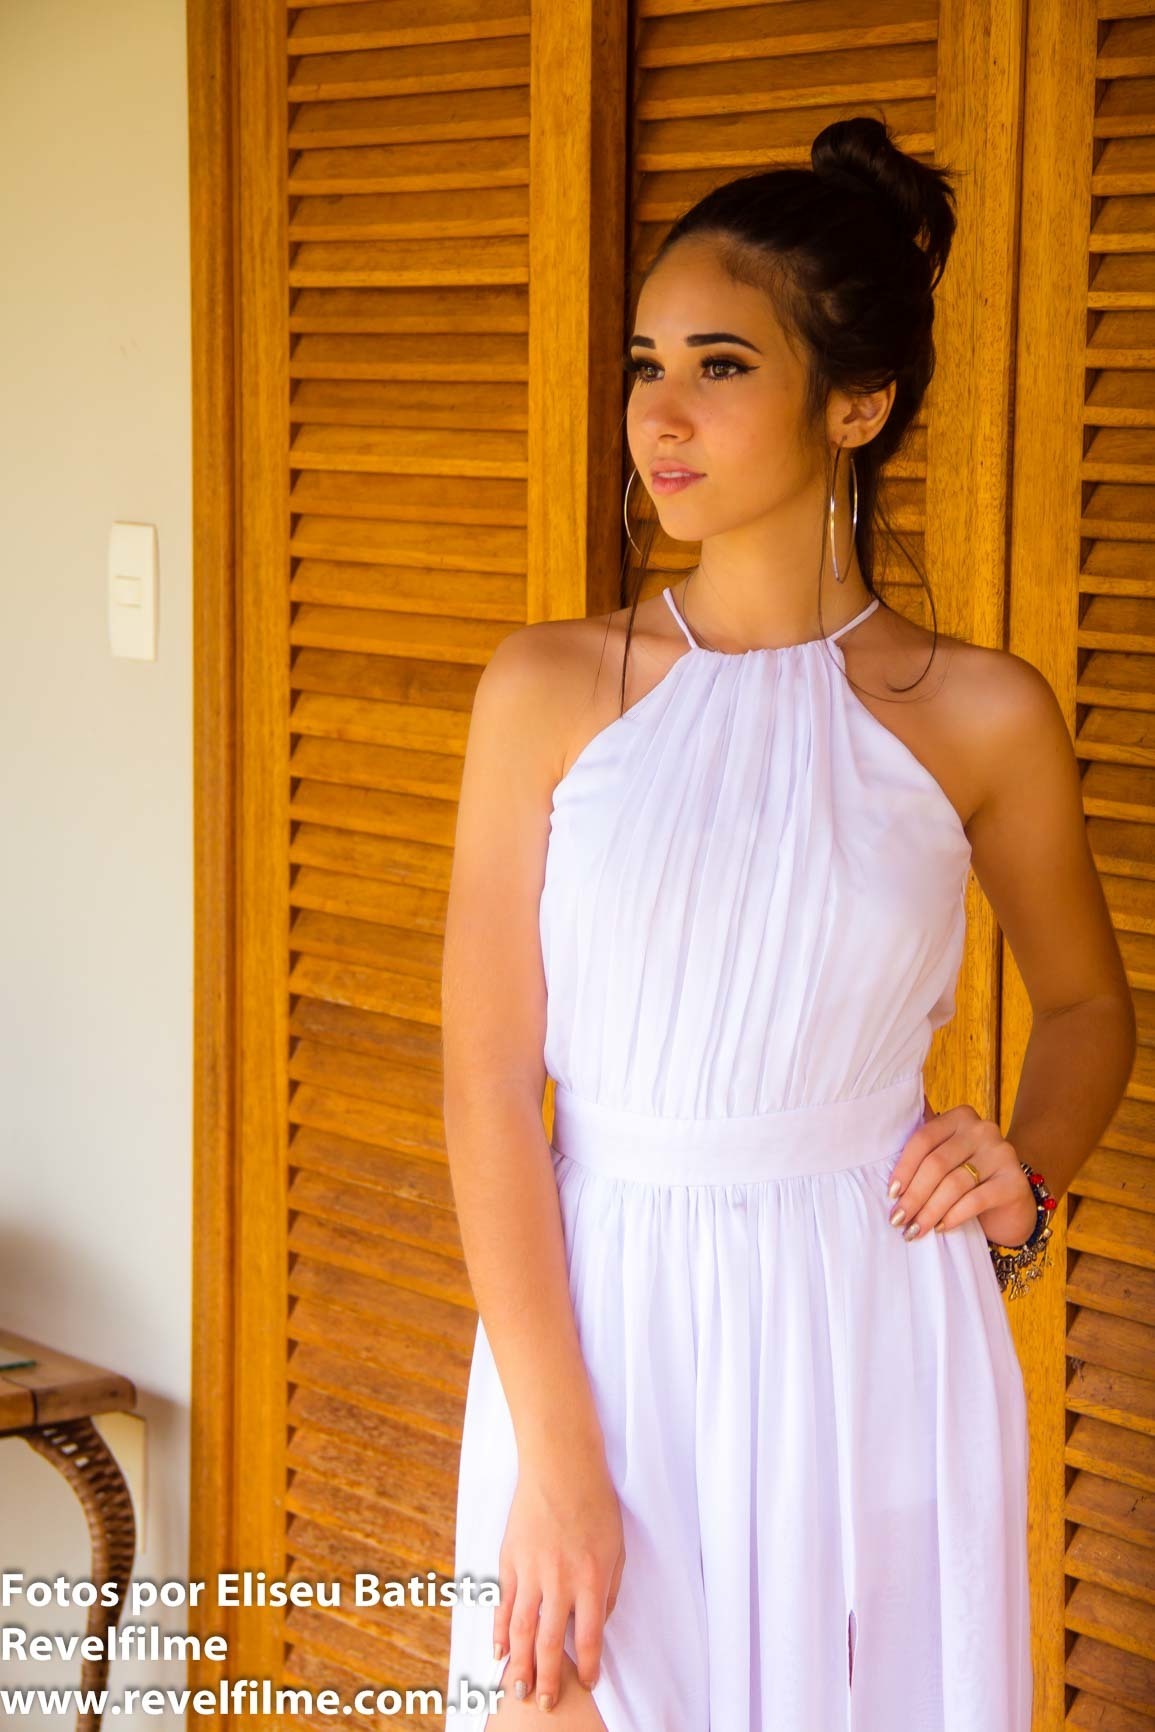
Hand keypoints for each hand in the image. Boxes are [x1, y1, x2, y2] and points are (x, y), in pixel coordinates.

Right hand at [493, 1450, 625, 1711]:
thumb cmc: (595, 1502)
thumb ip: (608, 1589)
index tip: (587, 1682)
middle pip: (550, 1642)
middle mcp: (559, 1580)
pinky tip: (498, 1650)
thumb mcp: (617, 1547)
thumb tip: (597, 1622)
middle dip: (547, 1678)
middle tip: (543, 1703)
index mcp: (591, 1578)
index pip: (589, 1637)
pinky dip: (499, 1629)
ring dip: (519, 1664)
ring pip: (521, 1629)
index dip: (588, 1665)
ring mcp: (531, 1570)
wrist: (561, 1464)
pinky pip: (503, 1602)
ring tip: (517, 1690)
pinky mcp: (510, 1558)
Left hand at [887, 1099, 1036, 1246]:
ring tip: (915, 1229)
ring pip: (954, 1183)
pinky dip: (954, 1216)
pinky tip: (941, 1228)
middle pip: (937, 1163)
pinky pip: (976, 1200)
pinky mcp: (1014, 1182)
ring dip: (929, 1210)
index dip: (904, 1168)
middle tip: (898, 1219)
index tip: (891, 1194)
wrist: (1011, 1204)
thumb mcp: (945, 1159)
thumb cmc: (969, 1179)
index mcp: (960, 1117)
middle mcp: (982, 1130)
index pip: (923, 1139)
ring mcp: (1002, 1153)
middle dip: (913, 1195)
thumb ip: (921, 1149)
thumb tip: (875, 1143)